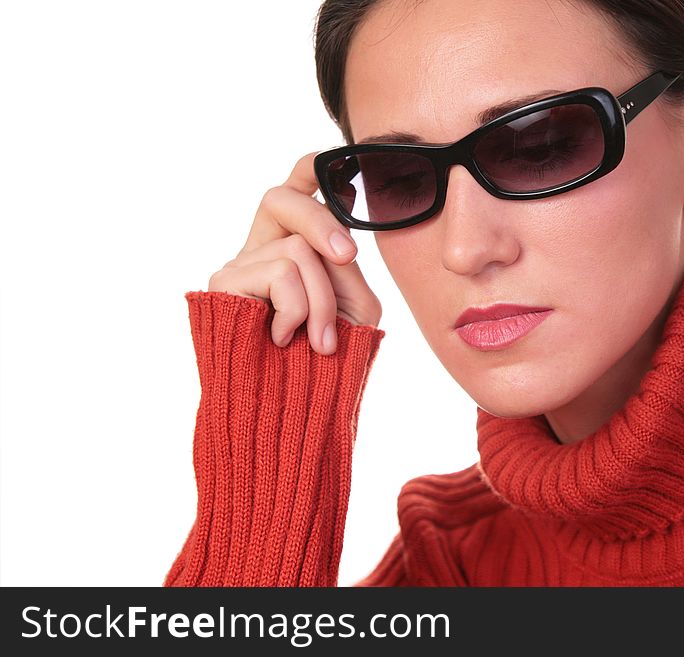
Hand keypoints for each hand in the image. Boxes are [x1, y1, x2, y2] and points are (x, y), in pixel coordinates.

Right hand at [207, 151, 381, 352]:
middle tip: (347, 255)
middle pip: (281, 197)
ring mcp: (237, 265)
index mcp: (291, 246)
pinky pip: (280, 273)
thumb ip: (343, 264)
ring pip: (295, 249)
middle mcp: (259, 248)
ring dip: (322, 299)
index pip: (292, 192)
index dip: (308, 168)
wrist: (295, 407)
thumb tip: (336, 237)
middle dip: (321, 222)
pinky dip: (298, 309)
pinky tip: (285, 339)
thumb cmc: (329, 359)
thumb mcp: (353, 306)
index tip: (337, 163)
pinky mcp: (222, 285)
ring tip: (318, 340)